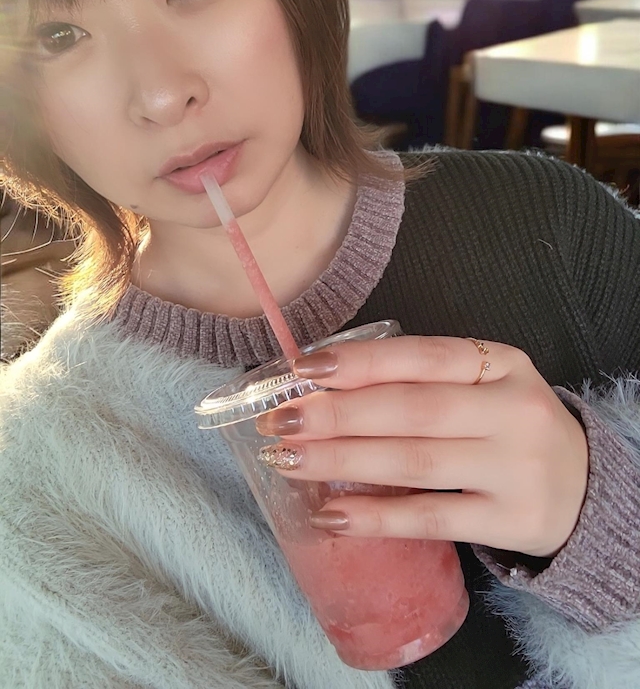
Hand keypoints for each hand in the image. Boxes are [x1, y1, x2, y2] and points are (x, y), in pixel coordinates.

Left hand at [255, 336, 588, 557]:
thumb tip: (327, 381)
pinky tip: (333, 514)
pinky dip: (378, 517)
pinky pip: (432, 517)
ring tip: (289, 459)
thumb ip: (427, 380)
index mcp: (503, 364)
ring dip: (343, 460)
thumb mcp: (488, 386)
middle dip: (336, 414)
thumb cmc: (513, 427)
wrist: (586, 489)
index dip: (360, 362)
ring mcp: (514, 467)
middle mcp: (513, 410)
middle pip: (410, 409)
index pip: (422, 356)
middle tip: (280, 420)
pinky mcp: (511, 519)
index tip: (303, 369)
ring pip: (414, 462)